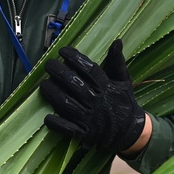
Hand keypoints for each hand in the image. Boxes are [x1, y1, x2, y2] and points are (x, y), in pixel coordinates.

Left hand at [40, 39, 145, 153]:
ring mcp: (90, 118)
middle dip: (59, 72)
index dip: (74, 58)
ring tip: (44, 84)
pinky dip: (57, 123)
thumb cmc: (123, 102)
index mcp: (107, 87)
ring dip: (53, 93)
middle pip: (74, 84)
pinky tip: (47, 116)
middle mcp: (97, 101)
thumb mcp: (124, 81)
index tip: (62, 51)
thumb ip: (117, 62)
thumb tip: (117, 41)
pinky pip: (68, 128)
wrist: (130, 131)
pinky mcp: (84, 132)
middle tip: (49, 64)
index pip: (89, 69)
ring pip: (67, 104)